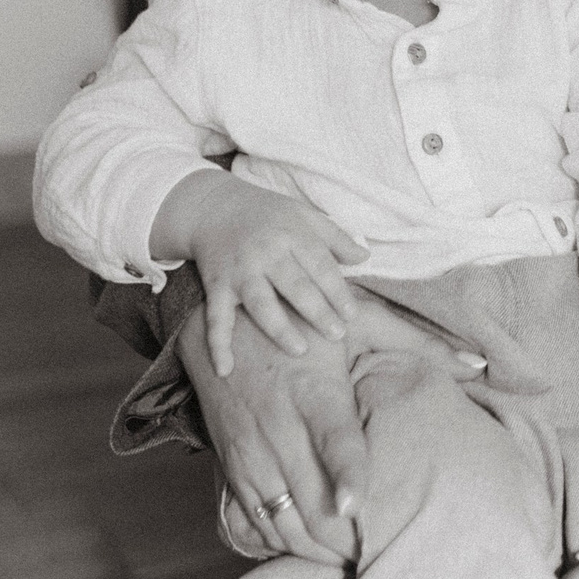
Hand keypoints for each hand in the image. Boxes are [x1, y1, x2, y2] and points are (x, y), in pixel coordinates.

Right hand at [152, 171, 366, 374]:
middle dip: (317, 311)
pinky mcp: (216, 287)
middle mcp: (265, 253)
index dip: (336, 290)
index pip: (319, 265)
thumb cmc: (268, 215)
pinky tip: (225, 371)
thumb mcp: (304, 215)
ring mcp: (239, 271)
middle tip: (337, 335)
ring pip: (260, 303)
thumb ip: (335, 237)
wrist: (213, 207)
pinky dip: (218, 345)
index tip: (352, 314)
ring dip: (279, 329)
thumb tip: (365, 257)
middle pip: (294, 285)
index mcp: (291, 235)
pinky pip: (216, 318)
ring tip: (300, 351)